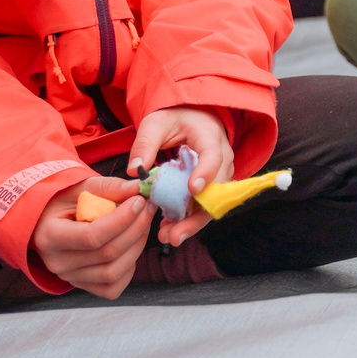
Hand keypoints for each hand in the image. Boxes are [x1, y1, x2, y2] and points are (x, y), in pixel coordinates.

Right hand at [31, 175, 150, 297]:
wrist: (47, 221)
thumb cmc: (63, 202)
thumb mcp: (80, 187)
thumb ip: (108, 188)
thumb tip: (138, 188)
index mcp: (50, 235)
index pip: (92, 236)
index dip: (122, 219)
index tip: (139, 201)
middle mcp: (57, 262)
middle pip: (107, 254)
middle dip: (136, 228)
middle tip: (148, 208)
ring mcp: (70, 277)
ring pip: (113, 272)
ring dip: (136, 246)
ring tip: (142, 224)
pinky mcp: (83, 285)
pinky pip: (112, 286)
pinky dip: (129, 267)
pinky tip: (129, 246)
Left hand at [127, 106, 234, 245]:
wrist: (193, 120)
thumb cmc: (174, 119)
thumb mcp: (155, 123)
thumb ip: (144, 144)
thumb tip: (134, 171)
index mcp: (209, 136)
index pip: (212, 156)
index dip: (205, 173)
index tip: (192, 189)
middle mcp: (222, 158)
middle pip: (217, 189)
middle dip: (196, 213)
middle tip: (175, 233)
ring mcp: (220, 175)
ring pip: (212, 203)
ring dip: (192, 223)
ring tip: (170, 238)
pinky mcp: (212, 187)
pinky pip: (203, 206)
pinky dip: (188, 220)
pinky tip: (169, 231)